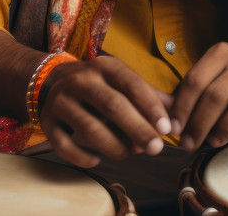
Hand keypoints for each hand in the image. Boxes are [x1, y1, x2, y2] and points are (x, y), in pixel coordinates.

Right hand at [39, 56, 173, 167]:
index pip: (131, 84)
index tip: (167, 129)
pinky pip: (64, 145)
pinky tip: (96, 160)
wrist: (53, 82)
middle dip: (137, 129)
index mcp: (104, 67)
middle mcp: (80, 80)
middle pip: (112, 105)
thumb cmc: (101, 87)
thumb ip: (152, 99)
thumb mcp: (124, 83)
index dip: (150, 107)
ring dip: (114, 146)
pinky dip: (82, 157)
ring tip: (130, 154)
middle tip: (156, 148)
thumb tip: (179, 123)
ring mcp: (61, 100)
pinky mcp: (48, 121)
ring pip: (89, 127)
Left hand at [170, 42, 227, 149]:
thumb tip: (167, 117)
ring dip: (222, 129)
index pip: (195, 80)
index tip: (174, 127)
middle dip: (199, 123)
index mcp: (221, 53)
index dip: (182, 107)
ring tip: (210, 141)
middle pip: (216, 95)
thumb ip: (191, 91)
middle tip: (189, 142)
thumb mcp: (212, 74)